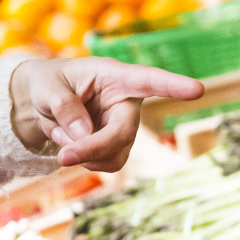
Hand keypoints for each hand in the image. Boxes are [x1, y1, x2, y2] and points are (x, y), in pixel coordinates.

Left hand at [8, 56, 203, 169]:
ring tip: (60, 135)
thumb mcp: (47, 87)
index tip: (197, 89)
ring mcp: (124, 126)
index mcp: (115, 76)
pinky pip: (106, 163)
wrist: (42, 101)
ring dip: (84, 154)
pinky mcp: (117, 146)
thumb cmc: (48, 84)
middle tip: (63, 157)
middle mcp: (126, 101)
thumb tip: (83, 133)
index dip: (172, 85)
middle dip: (93, 147)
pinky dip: (83, 160)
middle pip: (124, 132)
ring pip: (115, 153)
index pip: (147, 80)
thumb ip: (64, 107)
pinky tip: (70, 144)